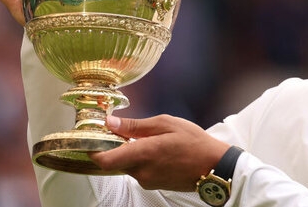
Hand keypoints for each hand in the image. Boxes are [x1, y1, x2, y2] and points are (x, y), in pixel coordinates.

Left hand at [90, 114, 229, 190]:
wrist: (214, 166)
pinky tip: (157, 149)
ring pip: (128, 165)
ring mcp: (148, 180)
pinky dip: (141, 160)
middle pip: (115, 161)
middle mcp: (142, 171)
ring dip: (131, 153)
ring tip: (147, 138)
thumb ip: (136, 125)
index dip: (93, 151)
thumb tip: (110, 122)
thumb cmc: (194, 142)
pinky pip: (140, 171)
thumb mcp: (166, 124)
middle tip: (122, 131)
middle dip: (115, 147)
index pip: (104, 160)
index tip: (93, 138)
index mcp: (143, 153)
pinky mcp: (154, 185)